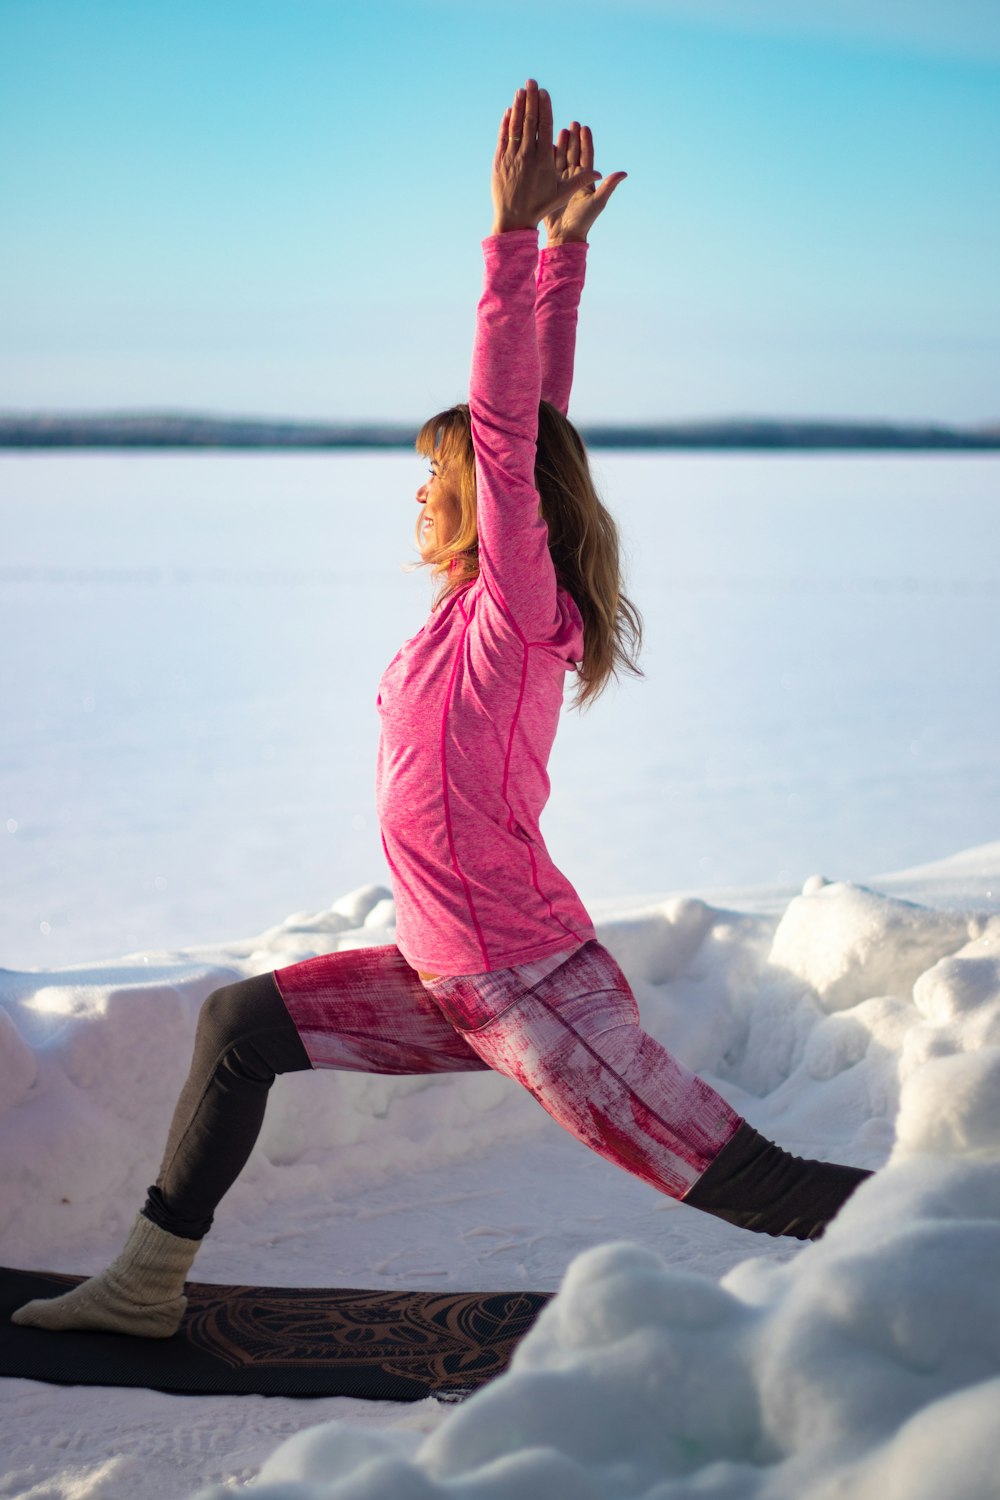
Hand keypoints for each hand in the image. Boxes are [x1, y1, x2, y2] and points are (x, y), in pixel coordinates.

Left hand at [491, 79, 601, 235]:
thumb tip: (600, 173)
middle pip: (529, 121)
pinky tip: (509, 111)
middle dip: (531, 99)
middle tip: (532, 82)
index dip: (544, 108)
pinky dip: (506, 123)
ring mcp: (511, 157)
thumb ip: (580, 180)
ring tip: (521, 90)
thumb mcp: (562, 195)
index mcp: (543, 160)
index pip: (544, 127)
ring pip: (515, 126)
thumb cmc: (540, 207)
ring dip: (518, 106)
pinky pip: (503, 137)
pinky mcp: (499, 161)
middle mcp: (526, 155)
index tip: (544, 93)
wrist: (513, 219)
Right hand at [544, 122, 626, 245]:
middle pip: (574, 154)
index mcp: (587, 180)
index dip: (586, 142)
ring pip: (562, 158)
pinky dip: (547, 156)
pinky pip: (549, 168)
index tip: (584, 127)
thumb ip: (609, 186)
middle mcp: (575, 179)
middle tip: (572, 123)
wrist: (564, 236)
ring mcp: (562, 182)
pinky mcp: (551, 186)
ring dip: (561, 144)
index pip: (587, 157)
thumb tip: (624, 173)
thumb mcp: (597, 202)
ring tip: (560, 130)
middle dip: (573, 139)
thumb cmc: (583, 221)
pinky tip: (544, 145)